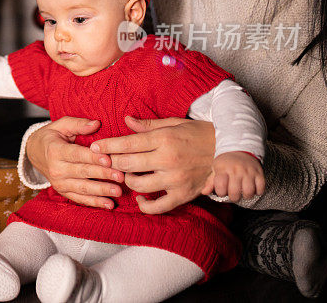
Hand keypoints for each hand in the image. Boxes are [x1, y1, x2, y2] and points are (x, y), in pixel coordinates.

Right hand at [25, 117, 124, 209]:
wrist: (34, 153)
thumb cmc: (51, 136)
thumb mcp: (61, 125)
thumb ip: (78, 124)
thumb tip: (96, 124)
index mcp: (55, 150)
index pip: (76, 155)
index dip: (92, 158)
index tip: (108, 159)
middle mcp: (56, 169)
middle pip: (82, 172)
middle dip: (103, 175)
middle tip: (121, 176)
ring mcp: (59, 183)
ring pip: (83, 188)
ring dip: (101, 190)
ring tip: (118, 191)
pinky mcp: (63, 192)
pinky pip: (79, 199)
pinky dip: (94, 202)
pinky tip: (109, 204)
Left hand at [90, 117, 214, 214]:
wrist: (231, 150)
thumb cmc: (200, 133)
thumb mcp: (175, 123)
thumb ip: (148, 125)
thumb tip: (126, 119)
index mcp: (164, 138)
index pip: (127, 143)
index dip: (108, 145)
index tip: (95, 147)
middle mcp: (168, 159)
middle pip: (128, 164)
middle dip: (112, 163)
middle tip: (105, 162)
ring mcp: (176, 179)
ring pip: (138, 185)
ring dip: (126, 181)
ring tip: (125, 175)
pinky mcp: (184, 194)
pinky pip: (158, 206)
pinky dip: (145, 205)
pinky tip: (140, 198)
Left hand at [203, 152, 264, 201]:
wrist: (240, 149)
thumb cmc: (226, 163)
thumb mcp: (215, 169)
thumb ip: (210, 182)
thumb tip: (204, 192)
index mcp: (223, 169)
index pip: (220, 187)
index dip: (220, 193)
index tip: (222, 190)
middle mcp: (236, 170)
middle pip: (235, 193)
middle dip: (233, 197)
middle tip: (233, 194)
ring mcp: (248, 172)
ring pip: (249, 192)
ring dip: (245, 196)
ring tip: (242, 191)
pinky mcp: (259, 173)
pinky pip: (260, 188)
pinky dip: (257, 192)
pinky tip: (252, 188)